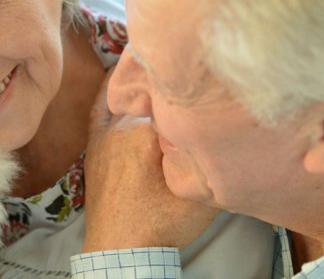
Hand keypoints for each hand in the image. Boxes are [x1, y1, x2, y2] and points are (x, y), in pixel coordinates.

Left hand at [83, 69, 219, 251]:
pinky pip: (100, 106)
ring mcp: (108, 132)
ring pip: (133, 100)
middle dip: (176, 100)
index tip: (210, 100)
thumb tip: (228, 139)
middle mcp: (127, 126)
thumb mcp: (201, 196)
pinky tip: (121, 76)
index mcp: (151, 133)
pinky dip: (111, 90)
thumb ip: (213, 162)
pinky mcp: (95, 141)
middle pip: (157, 100)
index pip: (179, 102)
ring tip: (168, 81)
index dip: (197, 101)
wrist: (121, 248)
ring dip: (150, 93)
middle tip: (194, 96)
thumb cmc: (160, 224)